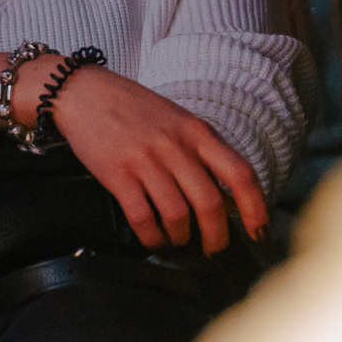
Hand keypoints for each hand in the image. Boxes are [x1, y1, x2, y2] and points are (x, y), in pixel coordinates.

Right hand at [43, 64, 268, 254]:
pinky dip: (151, 236)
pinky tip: (152, 238)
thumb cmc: (130, 108)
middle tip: (212, 248)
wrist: (82, 92)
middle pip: (210, 203)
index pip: (240, 174)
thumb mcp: (176, 120)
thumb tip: (224, 199)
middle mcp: (175, 146)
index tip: (259, 232)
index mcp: (197, 132)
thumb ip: (200, 152)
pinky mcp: (116, 173)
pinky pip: (142, 217)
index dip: (255, 208)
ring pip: (177, 215)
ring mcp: (145, 160)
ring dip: (180, 237)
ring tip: (177, 240)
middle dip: (216, 236)